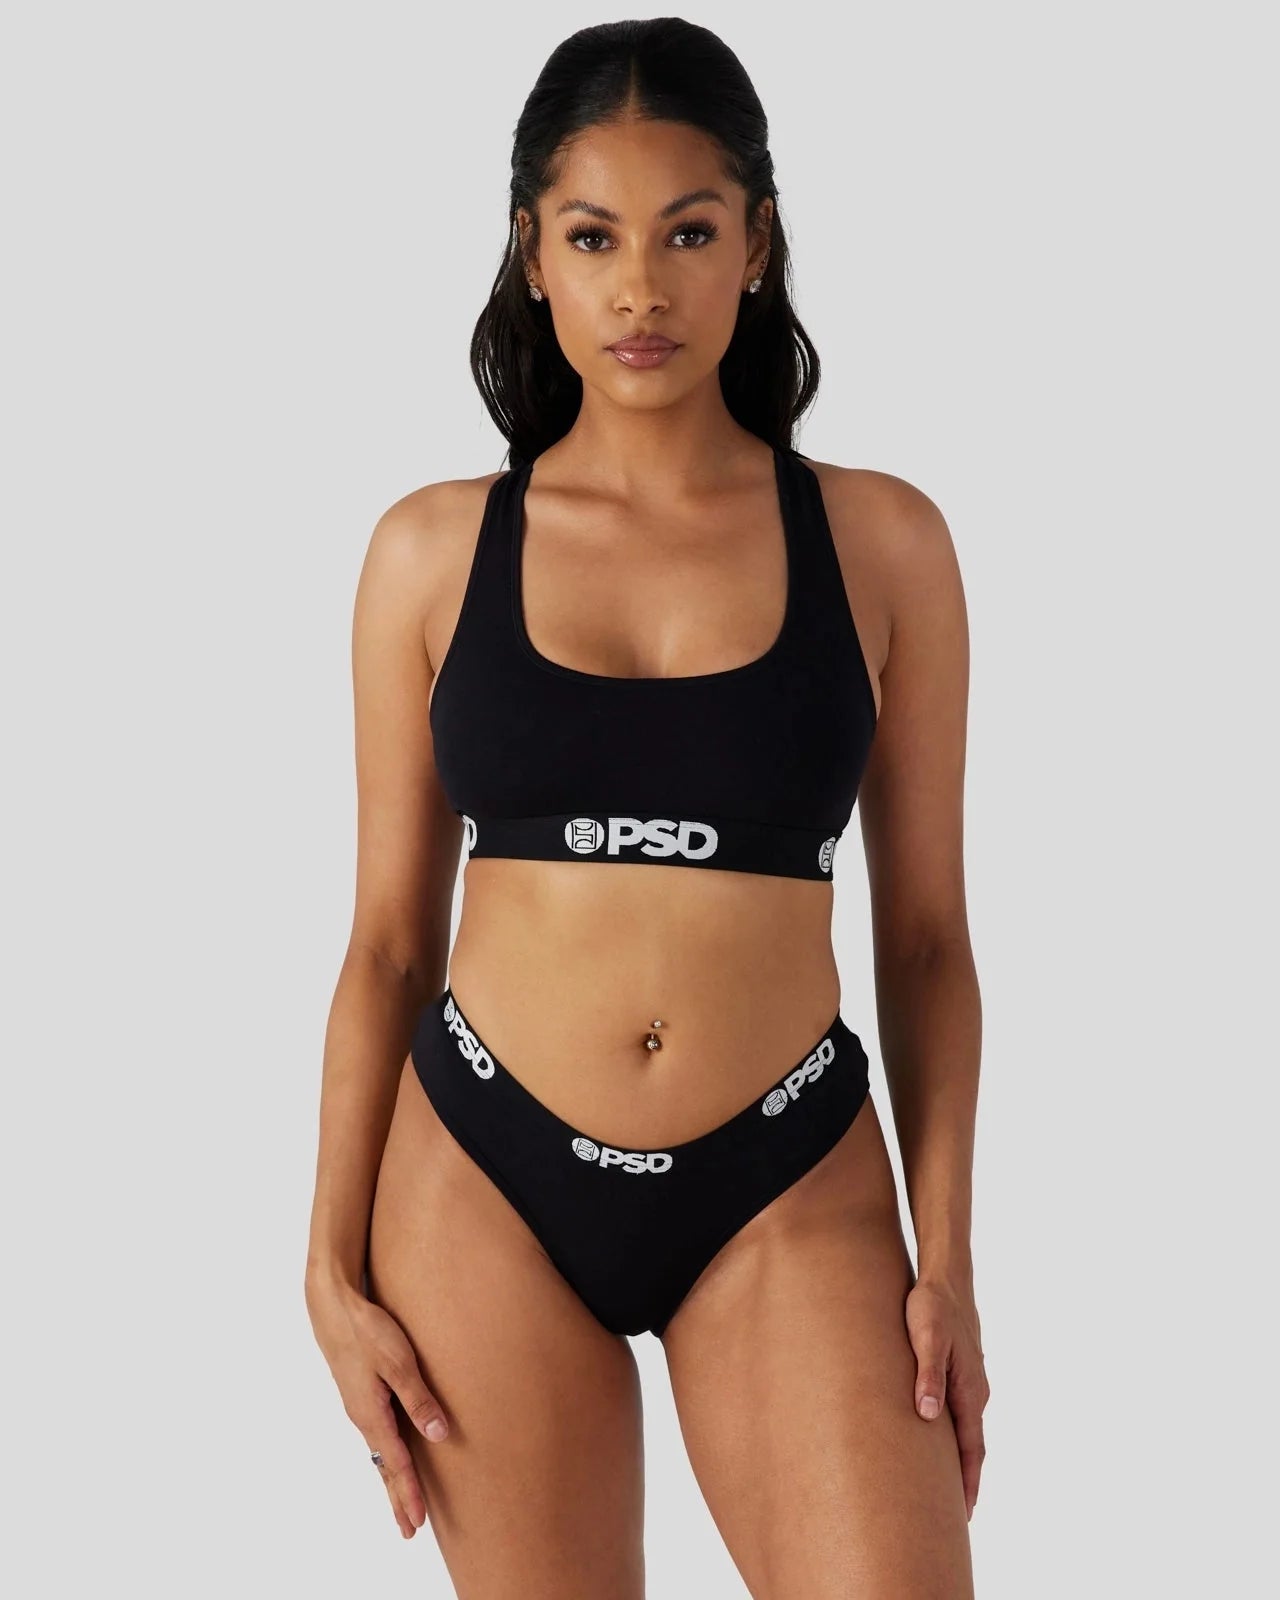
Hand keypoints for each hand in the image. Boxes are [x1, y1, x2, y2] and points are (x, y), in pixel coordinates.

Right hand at [305, 1273, 449, 1538]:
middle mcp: (363, 1416)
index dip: (409, 1493)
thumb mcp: (399, 1362)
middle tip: (409, 1529)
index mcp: (371, 1415)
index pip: (395, 1464)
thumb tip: (439, 1433)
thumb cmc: (367, 1330)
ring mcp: (359, 1404)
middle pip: (383, 1466)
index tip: (418, 1522)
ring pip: (379, 1450)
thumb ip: (418, 1398)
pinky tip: (390, 1452)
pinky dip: (385, 1452)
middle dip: (397, 1497)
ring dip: (392, 1477)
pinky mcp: (360, 1391)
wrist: (332, 1305)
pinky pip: (376, 1432)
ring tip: (403, 1499)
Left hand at [904, 1276, 988, 1519]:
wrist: (946, 1275)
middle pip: (973, 1446)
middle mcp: (975, 1392)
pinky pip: (959, 1412)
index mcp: (969, 1392)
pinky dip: (954, 1435)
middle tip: (956, 1516)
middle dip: (965, 1480)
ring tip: (946, 1486)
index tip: (964, 1515)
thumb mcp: (926, 1339)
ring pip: (966, 1429)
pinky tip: (939, 1437)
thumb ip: (928, 1375)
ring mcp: (970, 1381)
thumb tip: (928, 1415)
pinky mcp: (960, 1370)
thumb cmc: (933, 1306)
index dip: (967, 1482)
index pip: (971, 1450)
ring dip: (960, 1459)